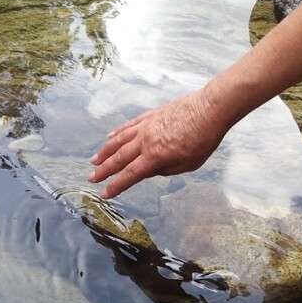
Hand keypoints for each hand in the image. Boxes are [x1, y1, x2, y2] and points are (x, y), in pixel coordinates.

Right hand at [88, 88, 227, 197]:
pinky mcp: (150, 115)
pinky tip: (110, 136)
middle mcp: (146, 141)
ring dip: (105, 151)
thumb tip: (148, 171)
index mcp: (155, 156)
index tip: (104, 193)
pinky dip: (117, 132)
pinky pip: (129, 125)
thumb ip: (165, 169)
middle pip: (119, 158)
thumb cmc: (203, 139)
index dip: (115, 185)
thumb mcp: (187, 164)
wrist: (210, 109)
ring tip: (94, 160)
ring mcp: (146, 126)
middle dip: (104, 170)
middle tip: (91, 178)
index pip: (130, 175)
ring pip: (119, 140)